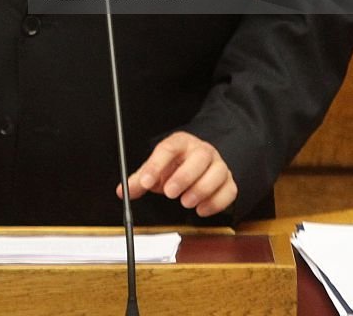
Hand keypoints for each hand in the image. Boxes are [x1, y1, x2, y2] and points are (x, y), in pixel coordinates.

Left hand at [118, 131, 236, 217]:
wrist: (200, 165)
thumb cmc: (176, 166)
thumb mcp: (157, 169)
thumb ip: (141, 179)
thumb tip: (122, 191)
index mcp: (181, 143)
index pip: (169, 148)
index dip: (156, 165)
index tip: (145, 182)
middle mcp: (201, 150)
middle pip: (200, 156)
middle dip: (185, 176)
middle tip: (170, 193)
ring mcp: (218, 165)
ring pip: (218, 172)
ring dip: (201, 190)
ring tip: (186, 202)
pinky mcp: (228, 181)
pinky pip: (229, 190)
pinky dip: (216, 202)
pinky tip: (201, 210)